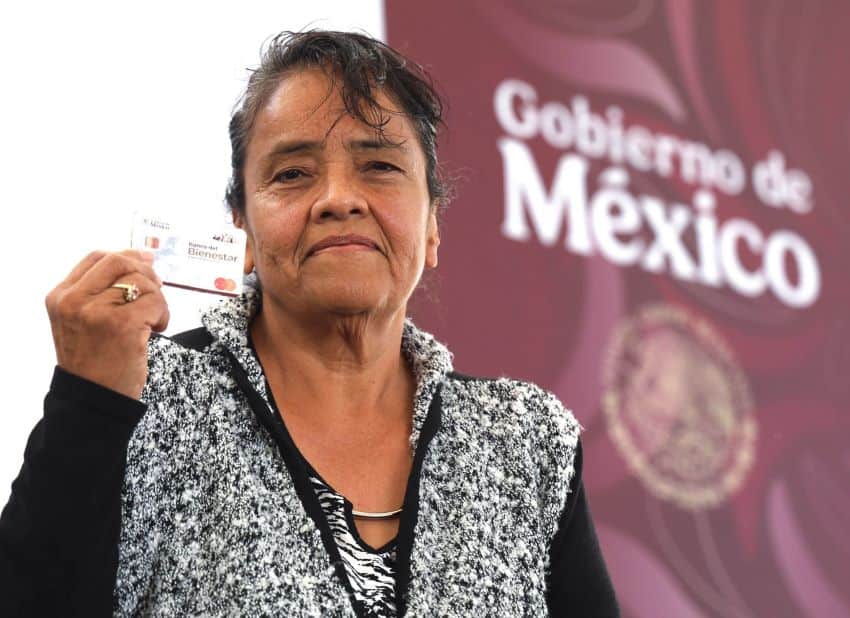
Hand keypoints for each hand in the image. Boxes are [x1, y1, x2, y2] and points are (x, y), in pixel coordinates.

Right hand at [45, 250, 169, 399]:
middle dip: (145, 271)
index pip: (97, 258)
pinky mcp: (122, 324)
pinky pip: (156, 302)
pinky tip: (157, 330)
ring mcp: (96, 312)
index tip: (146, 261)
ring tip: (153, 321)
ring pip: (142, 282)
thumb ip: (99, 292)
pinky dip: (164, 314)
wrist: (92, 399)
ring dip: (158, 300)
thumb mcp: (81, 321)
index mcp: (61, 297)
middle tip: (157, 288)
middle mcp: (74, 301)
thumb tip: (140, 260)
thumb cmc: (94, 362)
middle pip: (120, 262)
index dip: (127, 255)